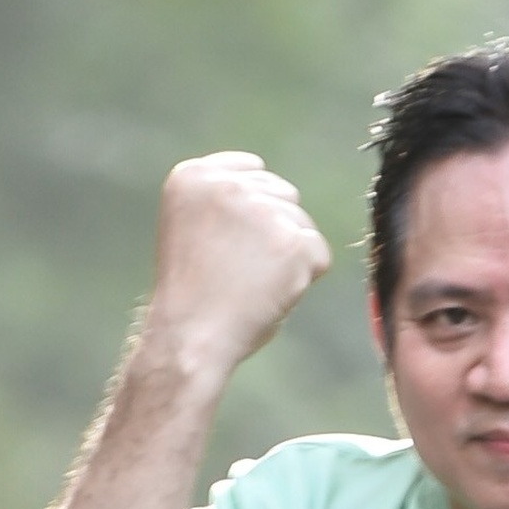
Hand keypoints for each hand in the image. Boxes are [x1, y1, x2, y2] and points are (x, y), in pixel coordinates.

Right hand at [146, 151, 330, 373]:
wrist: (189, 337)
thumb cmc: (192, 295)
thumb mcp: (194, 229)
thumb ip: (228, 203)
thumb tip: (282, 198)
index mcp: (194, 176)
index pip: (252, 171)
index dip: (251, 212)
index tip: (232, 244)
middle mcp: (228, 184)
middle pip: (282, 193)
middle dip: (272, 231)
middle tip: (240, 271)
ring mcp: (262, 211)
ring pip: (302, 223)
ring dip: (288, 256)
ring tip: (251, 285)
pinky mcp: (292, 242)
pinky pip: (319, 254)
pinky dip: (304, 279)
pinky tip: (270, 295)